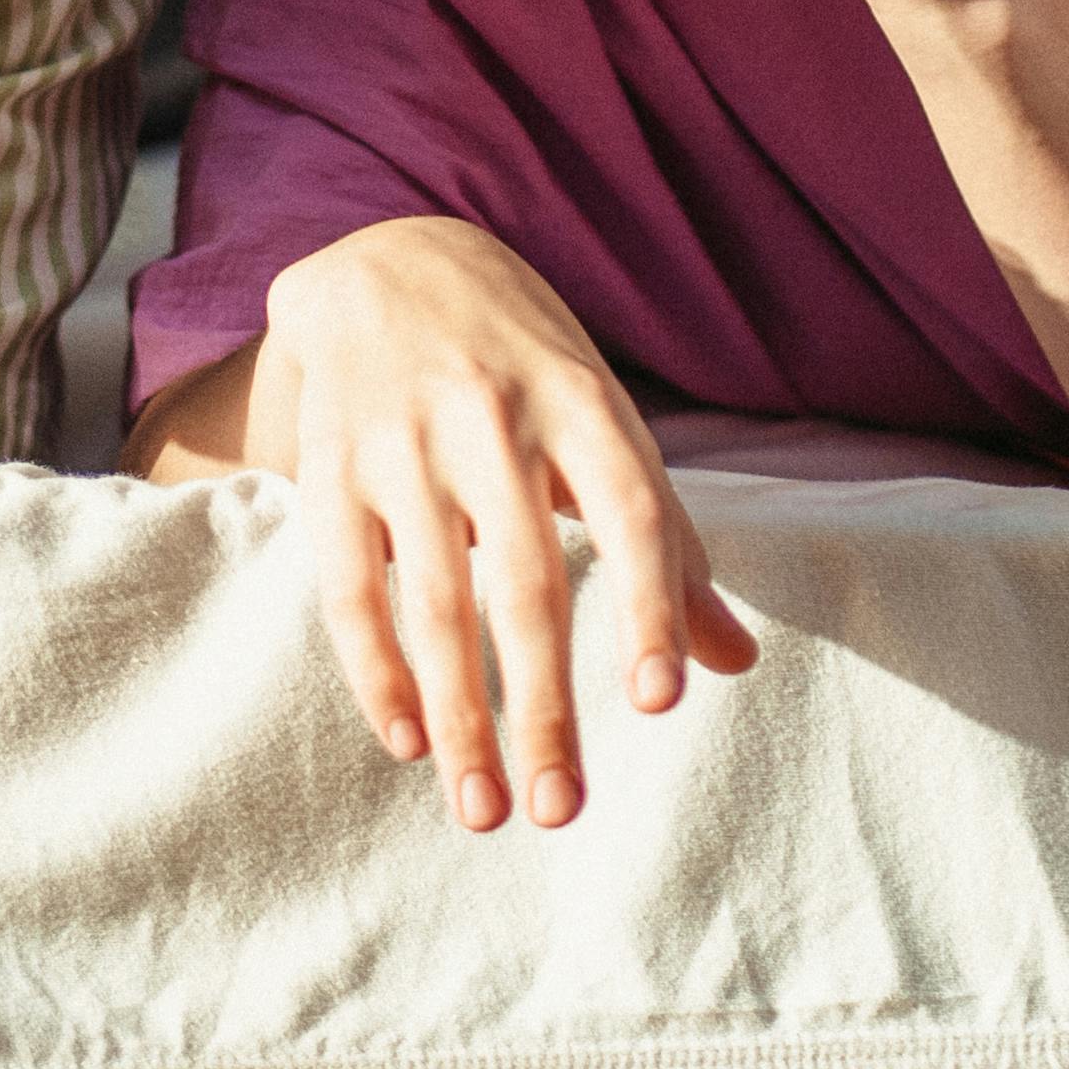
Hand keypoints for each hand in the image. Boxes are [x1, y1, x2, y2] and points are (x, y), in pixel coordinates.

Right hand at [257, 219, 758, 832]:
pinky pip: (348, 584)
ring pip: (432, 597)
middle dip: (543, 704)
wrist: (387, 257)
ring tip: (485, 808)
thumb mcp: (603, 424)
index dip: (649, 604)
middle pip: (525, 579)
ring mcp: (402, 438)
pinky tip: (408, 740)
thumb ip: (669, 543)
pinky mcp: (331, 463)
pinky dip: (375, 670)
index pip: (630, 509)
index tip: (660, 704)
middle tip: (564, 810)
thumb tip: (738, 662)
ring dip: (460, 715)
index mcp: (581, 401)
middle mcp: (491, 415)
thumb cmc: (523, 364)